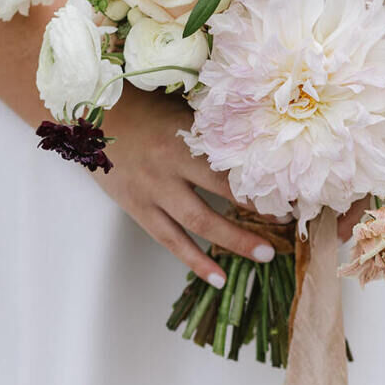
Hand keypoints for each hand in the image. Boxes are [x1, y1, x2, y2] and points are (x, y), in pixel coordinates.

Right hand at [93, 87, 275, 288]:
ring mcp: (153, 192)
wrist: (92, 117)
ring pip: (198, 223)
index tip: (292, 191)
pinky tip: (218, 278)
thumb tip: (258, 138)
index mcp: (185, 138)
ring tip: (265, 256)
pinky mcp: (138, 209)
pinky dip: (195, 260)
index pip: (232, 164)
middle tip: (288, 225)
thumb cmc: (144, 106)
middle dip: (257, 213)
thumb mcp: (182, 109)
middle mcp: (171, 167)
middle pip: (221, 195)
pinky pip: (170, 240)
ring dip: (234, 241)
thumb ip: (214, 127)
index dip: (262, 180)